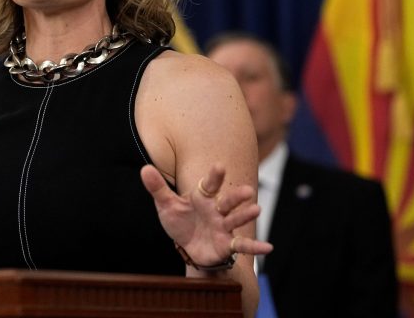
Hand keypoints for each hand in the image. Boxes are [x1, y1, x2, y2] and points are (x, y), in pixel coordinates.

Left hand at [140, 164, 272, 268]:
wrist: (189, 247)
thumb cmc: (180, 222)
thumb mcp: (166, 206)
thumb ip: (157, 188)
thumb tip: (144, 169)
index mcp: (202, 198)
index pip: (208, 185)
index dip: (214, 176)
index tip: (219, 166)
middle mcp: (216, 210)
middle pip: (227, 201)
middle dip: (236, 196)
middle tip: (247, 191)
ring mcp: (224, 227)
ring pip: (236, 219)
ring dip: (246, 215)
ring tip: (257, 210)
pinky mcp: (228, 244)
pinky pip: (243, 246)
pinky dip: (255, 247)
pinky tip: (268, 248)